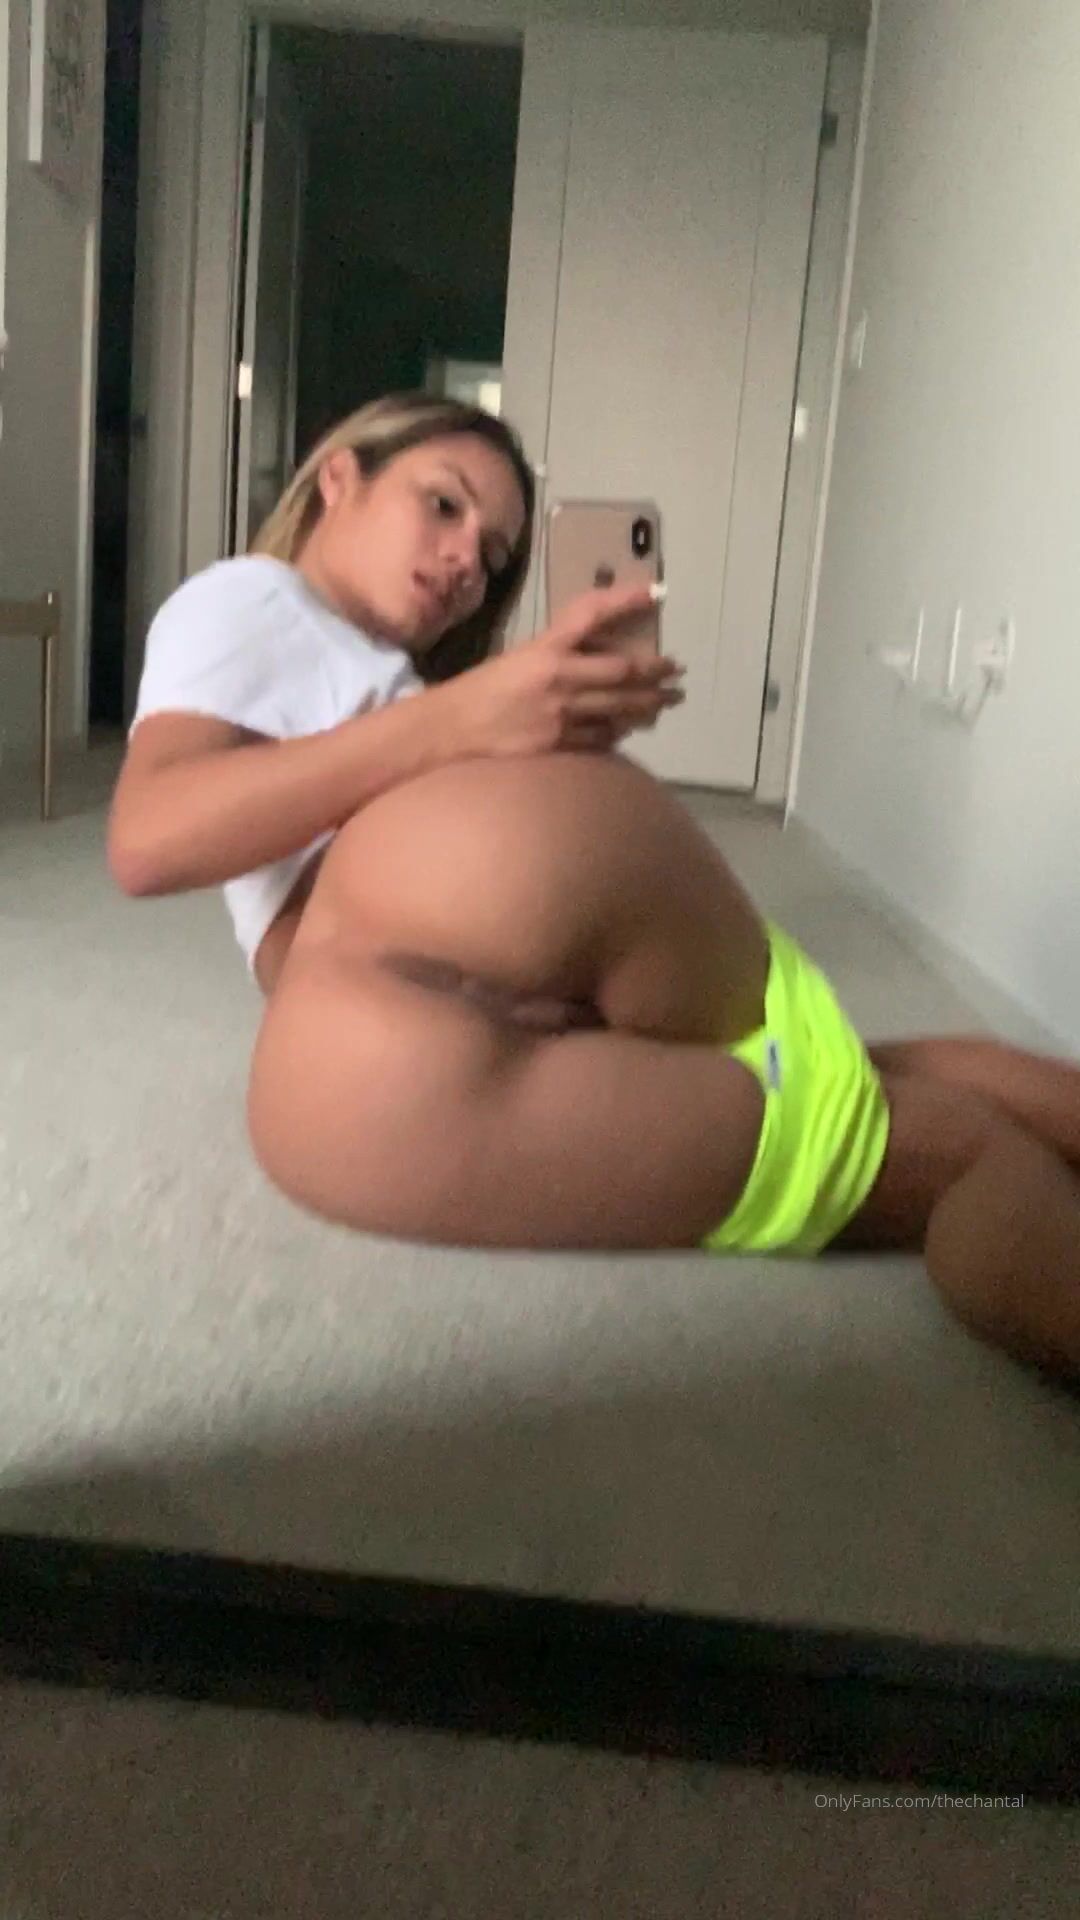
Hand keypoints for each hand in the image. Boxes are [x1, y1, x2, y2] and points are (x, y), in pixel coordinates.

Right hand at [444, 583, 685, 757]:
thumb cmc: (487, 688)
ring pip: (619, 707)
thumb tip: (603, 650)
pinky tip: (634, 725)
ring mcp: (560, 714)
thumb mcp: (523, 656)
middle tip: (677, 670)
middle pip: (622, 671)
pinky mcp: (559, 744)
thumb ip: (562, 652)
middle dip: (656, 671)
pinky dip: (622, 729)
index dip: (625, 602)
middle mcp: (558, 677)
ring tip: (668, 699)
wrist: (454, 727)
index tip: (655, 593)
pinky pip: (602, 736)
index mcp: (546, 648)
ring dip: (650, 703)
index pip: (592, 616)